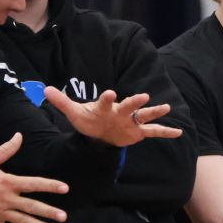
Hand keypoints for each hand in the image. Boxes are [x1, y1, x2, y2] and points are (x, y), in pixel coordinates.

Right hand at [0, 133, 68, 222]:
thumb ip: (7, 149)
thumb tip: (19, 135)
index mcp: (7, 182)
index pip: (33, 184)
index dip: (50, 185)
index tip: (65, 188)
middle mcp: (6, 199)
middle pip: (32, 206)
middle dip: (49, 212)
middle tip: (63, 217)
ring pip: (22, 221)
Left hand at [44, 87, 181, 146]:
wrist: (99, 131)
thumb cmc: (88, 119)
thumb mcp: (74, 112)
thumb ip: (62, 102)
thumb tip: (44, 90)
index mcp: (105, 107)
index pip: (106, 101)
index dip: (107, 98)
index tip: (111, 93)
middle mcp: (121, 111)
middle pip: (129, 106)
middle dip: (135, 102)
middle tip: (143, 96)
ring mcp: (131, 121)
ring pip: (144, 115)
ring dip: (154, 111)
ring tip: (166, 107)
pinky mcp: (137, 132)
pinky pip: (153, 131)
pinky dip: (165, 132)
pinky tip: (178, 132)